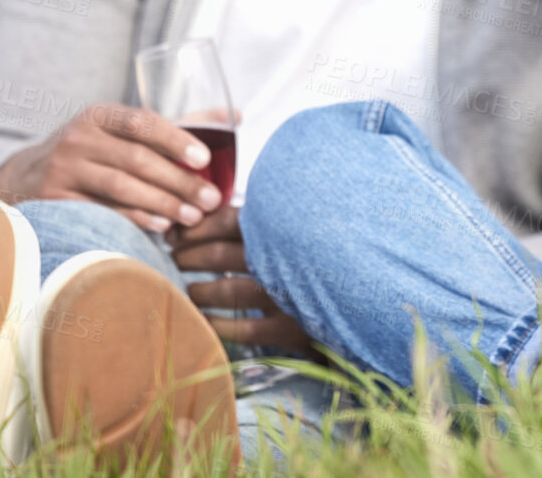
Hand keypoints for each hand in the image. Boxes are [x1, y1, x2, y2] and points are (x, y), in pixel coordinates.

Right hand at [0, 104, 224, 233]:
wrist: (25, 177)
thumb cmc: (94, 152)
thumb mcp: (122, 131)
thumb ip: (176, 125)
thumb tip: (235, 115)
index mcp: (99, 115)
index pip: (141, 122)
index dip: (174, 139)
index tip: (204, 159)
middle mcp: (78, 138)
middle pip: (136, 159)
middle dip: (178, 181)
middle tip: (210, 199)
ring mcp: (63, 169)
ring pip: (121, 187)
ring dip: (162, 203)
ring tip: (193, 216)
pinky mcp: (56, 200)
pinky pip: (102, 211)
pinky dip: (135, 219)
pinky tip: (161, 226)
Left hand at [169, 206, 315, 354]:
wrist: (365, 302)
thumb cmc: (324, 256)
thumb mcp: (298, 228)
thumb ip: (260, 218)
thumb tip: (200, 211)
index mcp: (282, 227)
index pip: (226, 220)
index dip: (195, 228)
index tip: (176, 235)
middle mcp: (282, 257)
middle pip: (218, 254)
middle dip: (189, 257)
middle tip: (176, 259)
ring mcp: (286, 294)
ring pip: (226, 292)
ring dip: (199, 291)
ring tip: (190, 290)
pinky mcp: (291, 328)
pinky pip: (242, 328)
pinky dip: (216, 324)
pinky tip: (202, 321)